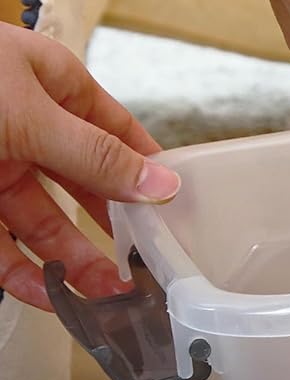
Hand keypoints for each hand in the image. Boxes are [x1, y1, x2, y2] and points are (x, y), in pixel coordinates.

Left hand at [0, 23, 177, 308]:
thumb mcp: (30, 113)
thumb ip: (97, 157)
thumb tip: (164, 186)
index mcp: (46, 81)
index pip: (113, 129)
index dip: (145, 170)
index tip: (179, 213)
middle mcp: (21, 124)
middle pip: (80, 184)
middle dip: (112, 229)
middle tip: (146, 271)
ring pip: (42, 221)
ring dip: (74, 261)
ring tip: (108, 298)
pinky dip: (25, 273)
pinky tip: (50, 296)